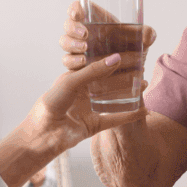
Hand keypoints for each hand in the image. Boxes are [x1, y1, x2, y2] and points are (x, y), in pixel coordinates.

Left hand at [23, 53, 148, 149]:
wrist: (42, 134)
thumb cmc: (51, 104)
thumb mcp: (71, 81)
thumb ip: (93, 71)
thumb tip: (116, 59)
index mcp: (75, 78)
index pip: (98, 65)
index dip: (113, 59)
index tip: (128, 52)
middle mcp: (84, 92)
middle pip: (109, 81)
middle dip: (125, 75)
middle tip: (142, 68)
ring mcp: (90, 108)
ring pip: (114, 98)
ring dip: (130, 92)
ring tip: (144, 85)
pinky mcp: (95, 125)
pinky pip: (116, 118)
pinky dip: (129, 115)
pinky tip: (143, 110)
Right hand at [59, 0, 156, 71]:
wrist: (127, 72)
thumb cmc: (130, 48)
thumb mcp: (139, 39)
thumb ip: (146, 34)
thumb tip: (149, 35)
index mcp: (94, 20)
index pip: (77, 9)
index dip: (74, 8)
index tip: (78, 13)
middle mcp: (82, 32)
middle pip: (68, 25)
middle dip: (73, 28)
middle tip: (85, 34)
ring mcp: (77, 48)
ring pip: (65, 42)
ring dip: (71, 44)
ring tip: (84, 48)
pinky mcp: (76, 64)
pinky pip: (67, 61)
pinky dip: (73, 60)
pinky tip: (82, 62)